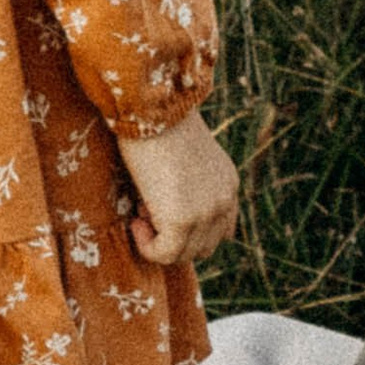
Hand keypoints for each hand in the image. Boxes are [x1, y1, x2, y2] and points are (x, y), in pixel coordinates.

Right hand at [117, 111, 239, 268]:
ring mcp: (207, 213)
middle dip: (173, 236)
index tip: (162, 212)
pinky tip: (136, 220)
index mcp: (228, 183)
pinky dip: (146, 245)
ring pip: (183, 255)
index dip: (191, 231)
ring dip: (158, 241)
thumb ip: (189, 187)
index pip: (222, 230)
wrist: (152, 109)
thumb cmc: (158, 124)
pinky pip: (164, 255)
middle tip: (148, 207)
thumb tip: (160, 214)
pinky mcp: (183, 221)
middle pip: (203, 247)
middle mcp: (225, 200)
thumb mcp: (184, 158)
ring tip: (141, 209)